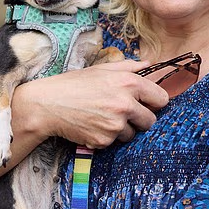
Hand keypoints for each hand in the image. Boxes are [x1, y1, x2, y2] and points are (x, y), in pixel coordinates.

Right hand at [15, 59, 169, 148]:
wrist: (47, 104)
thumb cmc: (74, 84)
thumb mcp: (101, 69)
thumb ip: (129, 67)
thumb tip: (150, 65)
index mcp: (129, 83)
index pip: (161, 99)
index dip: (154, 102)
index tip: (147, 103)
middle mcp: (125, 104)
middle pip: (150, 121)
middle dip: (140, 119)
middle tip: (122, 113)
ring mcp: (115, 125)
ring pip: (132, 134)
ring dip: (122, 129)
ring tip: (102, 117)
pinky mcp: (104, 141)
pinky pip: (115, 142)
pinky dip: (106, 137)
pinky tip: (93, 125)